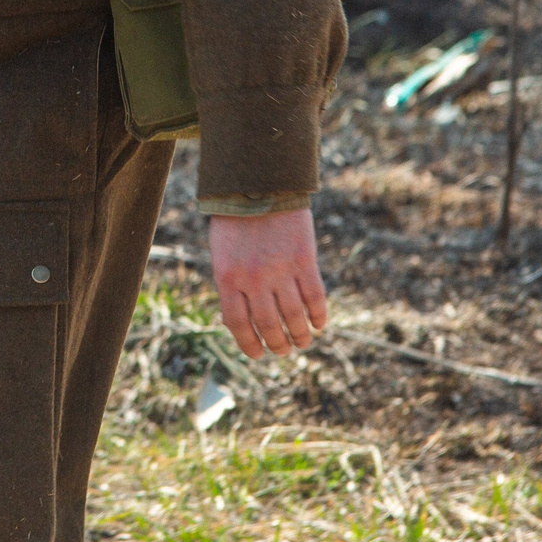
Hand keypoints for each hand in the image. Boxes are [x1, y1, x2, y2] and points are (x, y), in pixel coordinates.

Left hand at [209, 207, 327, 358]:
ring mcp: (280, 270)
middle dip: (278, 344)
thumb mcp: (222, 256)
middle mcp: (254, 279)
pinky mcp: (304, 260)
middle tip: (284, 350)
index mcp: (227, 279)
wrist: (258, 186)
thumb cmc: (235, 223)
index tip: (258, 354)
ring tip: (302, 342)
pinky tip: (319, 324)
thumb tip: (238, 324)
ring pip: (294, 317)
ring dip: (300, 336)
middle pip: (269, 326)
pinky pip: (315, 298)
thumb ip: (231, 287)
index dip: (249, 345)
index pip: (239, 326)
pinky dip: (318, 316)